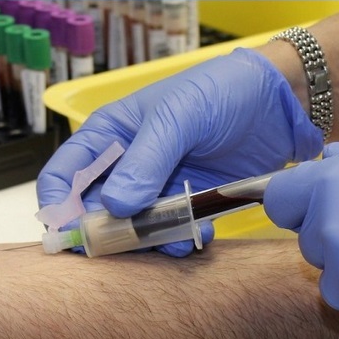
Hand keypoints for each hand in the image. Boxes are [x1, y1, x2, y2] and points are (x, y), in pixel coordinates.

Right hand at [37, 48, 322, 256]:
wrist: (279, 102)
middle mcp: (127, 168)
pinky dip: (181, 242)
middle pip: (96, 214)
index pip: (63, 176)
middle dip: (108, 235)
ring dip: (148, 243)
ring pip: (134, 231)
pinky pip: (173, 236)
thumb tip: (115, 207)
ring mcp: (159, 189)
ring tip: (173, 239)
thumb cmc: (220, 91)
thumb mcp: (178, 117)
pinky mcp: (191, 205)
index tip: (71, 235)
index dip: (59, 208)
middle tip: (128, 247)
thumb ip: (147, 161)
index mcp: (110, 137)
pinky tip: (199, 234)